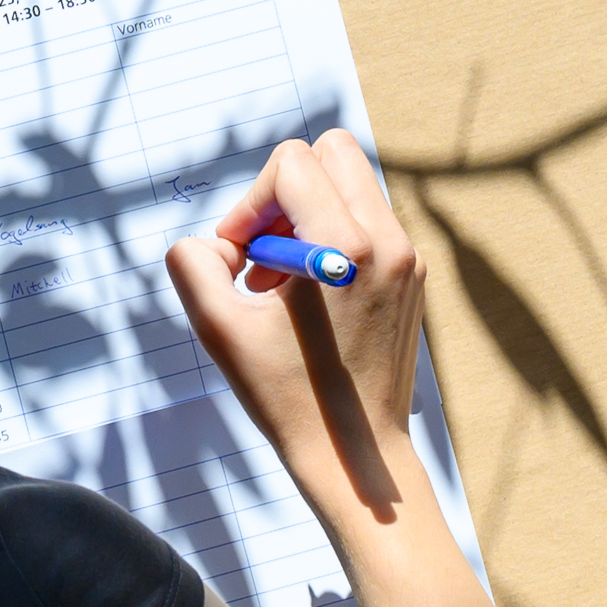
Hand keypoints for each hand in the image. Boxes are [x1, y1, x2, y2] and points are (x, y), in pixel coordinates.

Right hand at [165, 132, 426, 520]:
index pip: (292, 163)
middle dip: (286, 192)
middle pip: (333, 153)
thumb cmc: (287, 398)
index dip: (250, 203)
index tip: (237, 257)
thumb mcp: (218, 328)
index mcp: (347, 246)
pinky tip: (309, 298)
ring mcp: (409, 258)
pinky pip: (369, 224)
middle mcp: (389, 241)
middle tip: (262, 251)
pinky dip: (333, 240)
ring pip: (352, 186)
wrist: (355, 453)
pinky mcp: (413, 277)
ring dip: (308, 216)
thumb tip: (210, 242)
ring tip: (281, 282)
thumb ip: (194, 265)